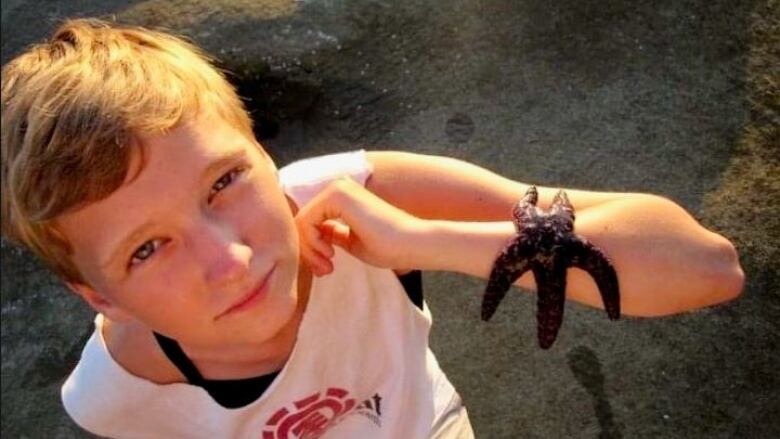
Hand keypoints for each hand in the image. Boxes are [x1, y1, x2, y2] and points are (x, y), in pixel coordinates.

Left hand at [294, 176, 422, 275]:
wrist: (412, 243)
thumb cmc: (389, 246)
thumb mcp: (351, 241)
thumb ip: (332, 234)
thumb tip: (311, 236)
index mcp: (342, 197)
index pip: (310, 222)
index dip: (311, 248)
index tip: (326, 269)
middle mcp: (338, 187)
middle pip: (302, 221)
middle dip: (308, 250)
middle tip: (324, 271)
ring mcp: (337, 188)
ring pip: (301, 222)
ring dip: (309, 249)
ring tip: (327, 267)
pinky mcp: (337, 195)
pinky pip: (305, 221)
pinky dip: (311, 243)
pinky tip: (330, 254)